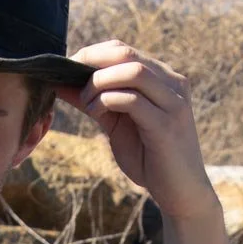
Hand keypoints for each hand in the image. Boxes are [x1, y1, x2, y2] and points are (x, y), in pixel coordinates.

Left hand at [56, 40, 219, 222]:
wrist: (180, 193)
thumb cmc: (149, 159)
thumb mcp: (117, 125)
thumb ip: (96, 102)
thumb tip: (62, 84)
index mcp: (163, 79)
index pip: (124, 50)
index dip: (93, 54)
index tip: (68, 69)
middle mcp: (172, 84)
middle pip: (127, 54)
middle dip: (91, 62)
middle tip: (69, 80)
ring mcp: (173, 102)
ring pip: (132, 72)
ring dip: (99, 83)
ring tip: (86, 103)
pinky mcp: (167, 124)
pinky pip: (133, 100)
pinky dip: (107, 101)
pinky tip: (96, 114)